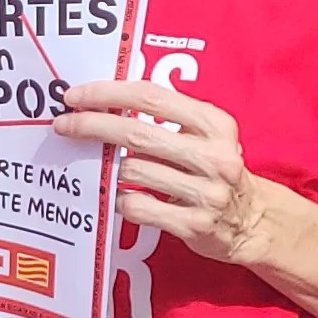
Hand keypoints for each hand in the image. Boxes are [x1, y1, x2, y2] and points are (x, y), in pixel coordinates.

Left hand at [48, 77, 289, 266]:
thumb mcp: (209, 134)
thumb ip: (170, 117)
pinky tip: (121, 196)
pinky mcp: (193, 225)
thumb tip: (107, 103)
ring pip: (132, 171)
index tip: (76, 96)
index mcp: (215, 124)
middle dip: (92, 126)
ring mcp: (206, 193)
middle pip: (136, 133)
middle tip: (64, 125)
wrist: (254, 221)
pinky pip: (137, 206)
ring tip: (105, 167)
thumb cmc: (218, 170)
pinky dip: (121, 200)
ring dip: (109, 168)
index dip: (109, 93)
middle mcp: (213, 156)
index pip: (152, 96)